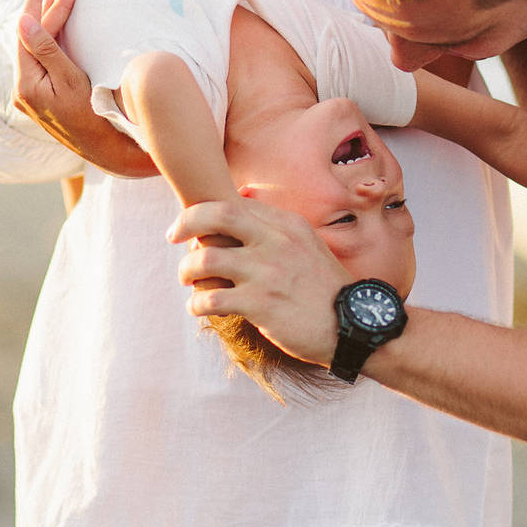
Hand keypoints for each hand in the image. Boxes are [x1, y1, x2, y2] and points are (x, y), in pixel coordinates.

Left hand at [12, 0, 159, 178]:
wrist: (106, 150)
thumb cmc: (94, 117)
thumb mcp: (71, 81)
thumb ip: (46, 50)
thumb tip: (22, 20)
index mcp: (27, 83)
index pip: (28, 32)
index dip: (38, 3)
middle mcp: (23, 87)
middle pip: (30, 37)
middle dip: (43, 6)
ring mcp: (32, 91)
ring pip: (36, 45)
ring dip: (46, 18)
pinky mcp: (43, 94)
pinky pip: (42, 56)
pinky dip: (49, 35)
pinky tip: (54, 22)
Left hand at [169, 196, 351, 366]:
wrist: (353, 325)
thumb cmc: (324, 288)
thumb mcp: (307, 245)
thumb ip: (276, 227)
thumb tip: (241, 202)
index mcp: (287, 224)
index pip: (234, 203)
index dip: (205, 212)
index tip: (191, 226)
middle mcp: (276, 242)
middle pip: (216, 215)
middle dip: (186, 222)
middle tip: (173, 237)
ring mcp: (267, 272)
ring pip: (205, 259)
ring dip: (187, 271)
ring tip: (190, 283)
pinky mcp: (260, 304)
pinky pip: (210, 299)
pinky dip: (197, 304)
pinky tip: (201, 309)